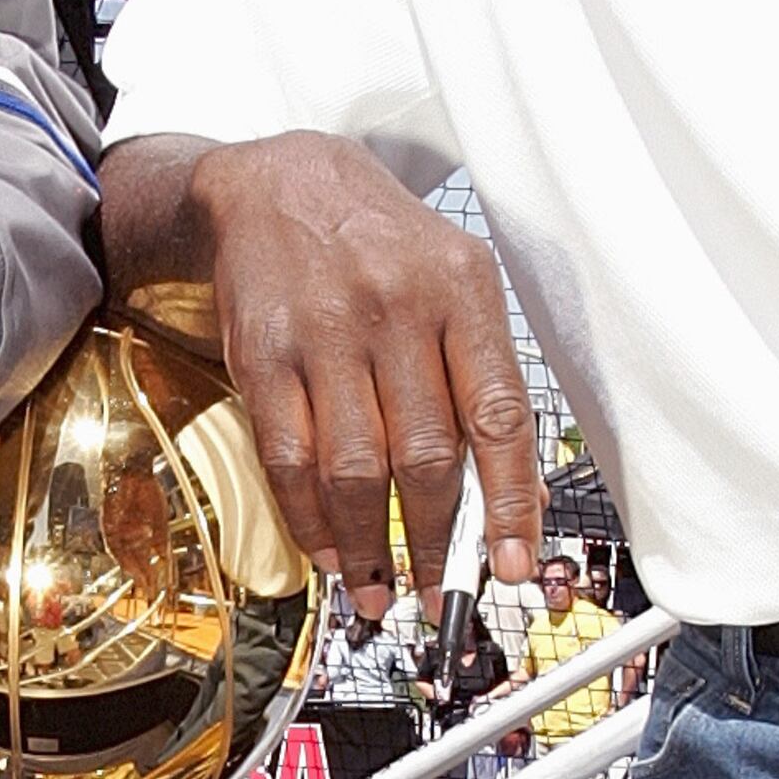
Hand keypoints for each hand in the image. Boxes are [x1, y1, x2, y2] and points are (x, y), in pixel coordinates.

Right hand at [172, 135, 545, 590]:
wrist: (279, 185)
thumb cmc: (382, 244)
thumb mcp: (456, 279)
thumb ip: (484, 374)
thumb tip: (515, 494)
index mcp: (462, 290)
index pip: (497, 415)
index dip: (509, 502)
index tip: (513, 565)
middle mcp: (396, 308)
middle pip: (423, 455)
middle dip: (432, 540)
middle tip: (437, 592)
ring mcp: (325, 333)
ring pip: (353, 469)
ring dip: (368, 546)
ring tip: (378, 590)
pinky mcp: (264, 356)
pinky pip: (289, 458)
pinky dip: (309, 520)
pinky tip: (327, 551)